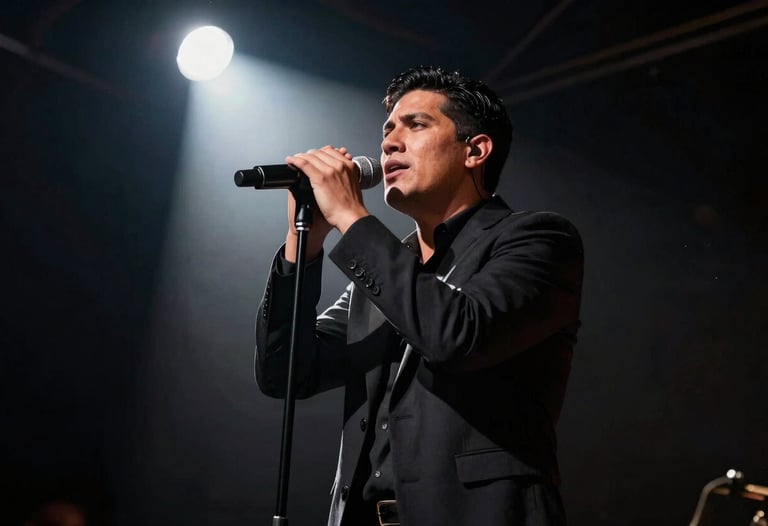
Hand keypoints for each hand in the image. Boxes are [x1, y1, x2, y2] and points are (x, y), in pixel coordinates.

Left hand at [283, 146, 369, 261]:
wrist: (351, 216)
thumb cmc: (351, 206)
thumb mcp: (352, 184)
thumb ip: (344, 175)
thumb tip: (336, 172)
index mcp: (348, 166)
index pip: (330, 151)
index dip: (319, 153)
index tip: (314, 156)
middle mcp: (339, 165)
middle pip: (320, 152)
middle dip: (309, 154)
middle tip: (302, 158)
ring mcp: (329, 171)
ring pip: (311, 157)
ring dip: (300, 156)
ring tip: (294, 159)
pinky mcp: (320, 178)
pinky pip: (304, 164)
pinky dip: (295, 161)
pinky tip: (291, 161)